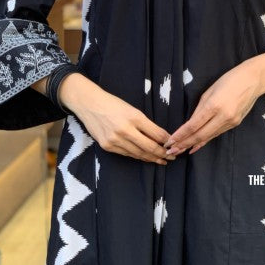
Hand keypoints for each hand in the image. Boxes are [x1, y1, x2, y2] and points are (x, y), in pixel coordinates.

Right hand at [59, 74, 175, 164]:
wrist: (89, 104)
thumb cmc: (113, 104)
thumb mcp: (132, 109)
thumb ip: (145, 123)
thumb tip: (160, 137)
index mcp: (134, 117)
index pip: (156, 133)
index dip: (167, 141)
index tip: (174, 144)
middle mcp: (125, 130)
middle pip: (149, 147)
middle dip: (163, 154)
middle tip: (172, 157)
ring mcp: (115, 140)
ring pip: (139, 154)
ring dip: (151, 158)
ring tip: (161, 160)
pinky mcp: (107, 146)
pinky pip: (127, 154)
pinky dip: (138, 156)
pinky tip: (145, 158)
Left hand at [163, 61, 261, 155]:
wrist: (253, 80)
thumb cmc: (229, 80)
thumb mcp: (209, 91)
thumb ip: (199, 109)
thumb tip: (190, 124)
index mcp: (214, 105)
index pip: (194, 125)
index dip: (181, 135)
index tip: (170, 141)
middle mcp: (223, 116)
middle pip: (200, 135)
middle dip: (184, 144)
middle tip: (171, 151)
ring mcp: (231, 122)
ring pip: (208, 137)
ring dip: (193, 144)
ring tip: (180, 150)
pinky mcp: (235, 124)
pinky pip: (216, 134)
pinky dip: (205, 141)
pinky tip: (195, 147)